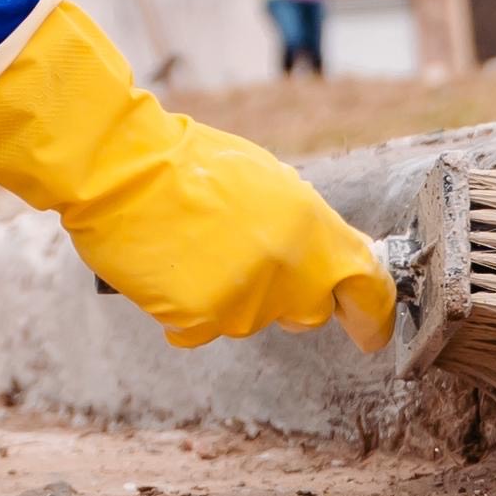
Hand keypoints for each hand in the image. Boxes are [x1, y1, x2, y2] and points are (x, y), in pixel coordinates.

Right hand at [0, 0, 396, 350]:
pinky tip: (171, 266)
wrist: (122, 168)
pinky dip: (188, 307)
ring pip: (250, 319)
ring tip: (196, 244)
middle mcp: (287, 268)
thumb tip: (330, 259)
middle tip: (248, 258)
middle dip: (290, 297)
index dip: (373, 315)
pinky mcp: (200, 319)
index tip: (370, 332)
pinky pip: (203, 328)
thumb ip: (305, 228)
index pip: (366, 285)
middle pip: (309, 312)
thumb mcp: (268, 181)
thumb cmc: (190, 163)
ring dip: (231, 293)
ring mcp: (244, 299)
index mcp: (311, 224)